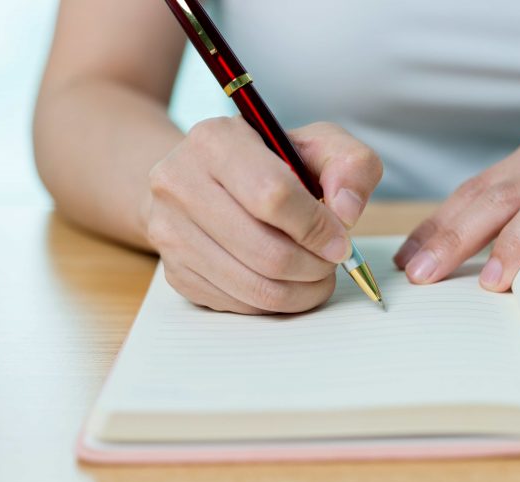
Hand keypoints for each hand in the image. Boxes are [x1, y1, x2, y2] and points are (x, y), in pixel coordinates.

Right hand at [146, 117, 382, 313]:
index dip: (317, 227)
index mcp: (215, 141)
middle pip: (265, 251)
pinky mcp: (173, 271)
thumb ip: (350, 165)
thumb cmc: (266, 163)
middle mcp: (179, 183)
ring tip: (316, 275)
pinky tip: (285, 281)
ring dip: (300, 291)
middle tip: (331, 262)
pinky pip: (238, 304)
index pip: (273, 195)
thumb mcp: (316, 145)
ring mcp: (169, 230)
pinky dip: (274, 302)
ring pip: (254, 287)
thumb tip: (347, 211)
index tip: (340, 240)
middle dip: (313, 266)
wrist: (201, 179)